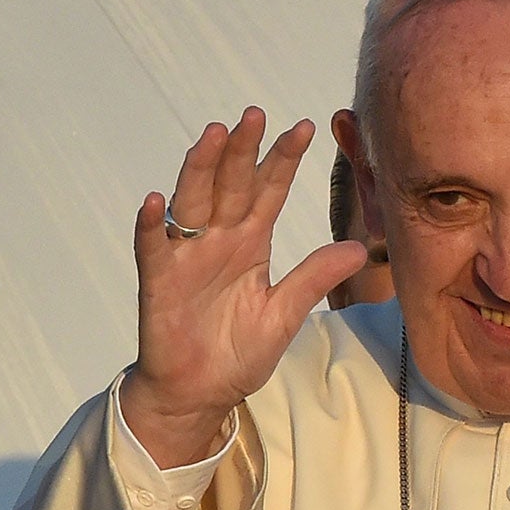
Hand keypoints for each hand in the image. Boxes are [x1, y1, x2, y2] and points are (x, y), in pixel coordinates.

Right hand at [121, 108, 366, 466]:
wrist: (199, 394)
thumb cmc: (236, 354)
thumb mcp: (283, 316)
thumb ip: (312, 279)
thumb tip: (357, 248)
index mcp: (249, 243)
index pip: (268, 191)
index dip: (283, 160)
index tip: (305, 128)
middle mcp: (217, 241)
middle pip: (230, 185)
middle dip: (243, 150)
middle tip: (255, 115)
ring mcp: (185, 257)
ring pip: (192, 203)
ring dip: (200, 168)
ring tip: (214, 135)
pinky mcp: (158, 282)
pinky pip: (152, 248)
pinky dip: (151, 226)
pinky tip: (155, 202)